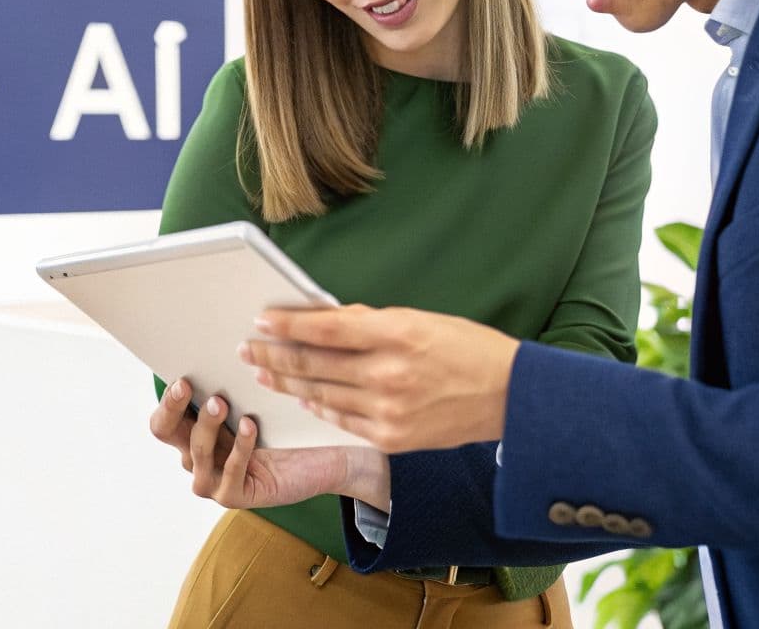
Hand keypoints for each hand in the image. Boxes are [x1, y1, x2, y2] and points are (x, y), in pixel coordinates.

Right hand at [150, 376, 389, 509]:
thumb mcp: (256, 397)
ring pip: (196, 453)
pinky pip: (228, 475)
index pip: (163, 418)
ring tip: (221, 403)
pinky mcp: (236, 495)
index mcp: (195, 429)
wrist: (325, 455)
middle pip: (165, 432)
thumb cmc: (287, 422)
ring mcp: (213, 478)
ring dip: (206, 425)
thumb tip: (227, 342)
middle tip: (188, 386)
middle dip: (174, 407)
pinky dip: (238, 449)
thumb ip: (233, 381)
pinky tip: (250, 426)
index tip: (182, 377)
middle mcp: (198, 454)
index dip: (167, 399)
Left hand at [240, 305, 520, 452]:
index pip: (325, 328)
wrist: (510, 396)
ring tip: (264, 373)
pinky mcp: (392, 437)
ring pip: (321, 395)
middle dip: (274, 355)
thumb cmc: (467, 348)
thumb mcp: (419, 320)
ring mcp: (388, 410)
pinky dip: (319, 408)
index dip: (288, 324)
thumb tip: (325, 320)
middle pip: (314, 364)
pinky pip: (342, 421)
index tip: (262, 319)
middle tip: (248, 348)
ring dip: (287, 383)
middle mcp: (388, 374)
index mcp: (396, 334)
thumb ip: (371, 323)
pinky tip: (303, 399)